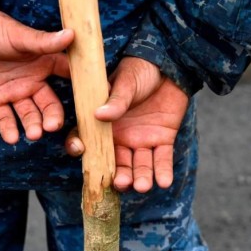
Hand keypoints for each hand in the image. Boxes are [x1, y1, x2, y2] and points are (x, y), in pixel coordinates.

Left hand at [0, 7, 73, 143]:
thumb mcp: (19, 36)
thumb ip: (44, 42)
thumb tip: (71, 35)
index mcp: (43, 63)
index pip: (66, 77)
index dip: (78, 88)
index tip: (90, 101)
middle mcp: (32, 80)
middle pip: (48, 104)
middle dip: (52, 117)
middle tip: (52, 126)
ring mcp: (14, 91)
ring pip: (28, 114)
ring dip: (33, 125)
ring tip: (34, 134)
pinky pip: (4, 118)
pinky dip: (9, 129)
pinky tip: (12, 138)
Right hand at [65, 57, 188, 192]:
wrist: (169, 64)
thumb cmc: (140, 70)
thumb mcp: (126, 82)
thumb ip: (115, 101)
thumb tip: (98, 114)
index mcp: (104, 122)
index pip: (88, 140)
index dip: (81, 148)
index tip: (81, 151)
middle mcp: (120, 136)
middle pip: (115, 162)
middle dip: (118, 175)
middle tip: (121, 183)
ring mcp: (141, 139)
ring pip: (138, 165)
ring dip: (140, 177)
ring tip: (142, 185)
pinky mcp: (163, 139)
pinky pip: (162, 159)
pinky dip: (163, 171)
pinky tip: (163, 182)